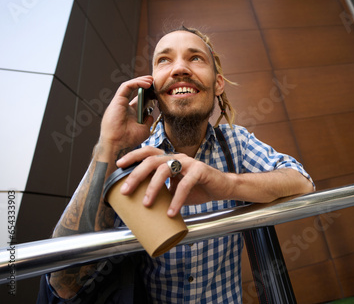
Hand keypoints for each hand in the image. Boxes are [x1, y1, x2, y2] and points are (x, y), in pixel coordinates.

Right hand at [98, 76, 154, 157]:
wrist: (119, 144)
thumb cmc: (129, 140)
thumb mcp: (144, 129)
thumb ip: (148, 121)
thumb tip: (151, 115)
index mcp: (130, 112)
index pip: (139, 98)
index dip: (148, 93)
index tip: (158, 91)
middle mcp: (124, 106)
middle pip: (135, 90)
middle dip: (145, 84)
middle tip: (156, 82)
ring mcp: (120, 103)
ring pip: (129, 86)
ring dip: (141, 81)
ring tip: (152, 80)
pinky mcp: (117, 100)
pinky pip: (126, 86)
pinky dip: (136, 83)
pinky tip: (147, 84)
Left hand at [115, 147, 233, 215]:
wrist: (222, 188)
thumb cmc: (198, 188)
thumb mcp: (175, 190)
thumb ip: (162, 192)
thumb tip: (141, 207)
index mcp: (170, 160)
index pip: (148, 152)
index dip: (133, 156)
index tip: (119, 165)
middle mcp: (177, 158)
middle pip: (152, 160)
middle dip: (136, 175)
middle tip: (126, 190)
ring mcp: (189, 162)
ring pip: (165, 169)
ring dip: (153, 187)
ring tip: (146, 203)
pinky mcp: (200, 170)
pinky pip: (184, 184)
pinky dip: (176, 199)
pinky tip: (171, 212)